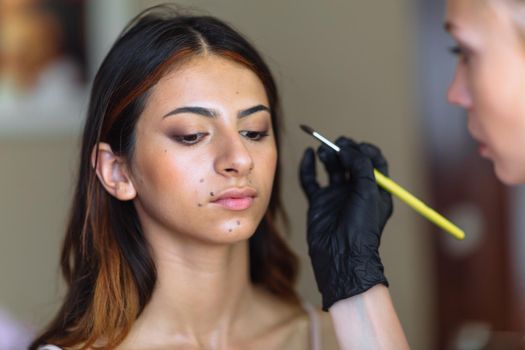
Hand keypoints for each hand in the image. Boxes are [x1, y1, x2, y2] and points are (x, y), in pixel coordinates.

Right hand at [299, 137, 392, 310]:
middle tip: (338, 145)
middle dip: (344, 150)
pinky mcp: (319, 203)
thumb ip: (360, 165)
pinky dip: (308, 167)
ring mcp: (336, 197)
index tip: (356, 147)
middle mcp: (356, 191)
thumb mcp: (368, 191)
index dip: (365, 150)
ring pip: (331, 168)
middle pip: (350, 162)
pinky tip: (308, 155)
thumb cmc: (362, 226)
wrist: (341, 254)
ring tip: (324, 151)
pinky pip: (311, 181)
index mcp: (375, 190)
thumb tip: (347, 148)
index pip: (373, 162)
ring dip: (328, 156)